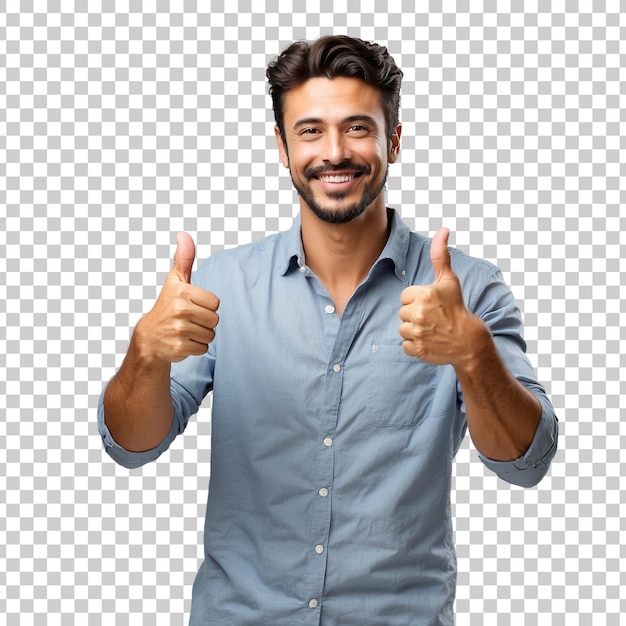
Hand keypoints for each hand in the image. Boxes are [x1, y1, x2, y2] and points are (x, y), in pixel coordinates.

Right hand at [136, 232, 219, 362]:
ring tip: (185, 330)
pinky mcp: (179, 348)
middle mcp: (180, 310)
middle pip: (215, 320)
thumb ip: (184, 259)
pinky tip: (182, 341)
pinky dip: (195, 347)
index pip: (215, 303)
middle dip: (205, 322)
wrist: (150, 337)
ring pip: (210, 335)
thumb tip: (183, 234)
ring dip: (201, 335)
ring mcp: (178, 330)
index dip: (206, 306)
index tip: (192, 305)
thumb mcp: (175, 281)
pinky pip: (203, 348)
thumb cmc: (167, 305)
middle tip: (188, 319)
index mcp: (182, 292)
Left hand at [398, 228, 483, 367]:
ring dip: (414, 330)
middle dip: (415, 314)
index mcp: (423, 294)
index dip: (417, 300)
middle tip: (433, 318)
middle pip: (402, 312)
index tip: (432, 304)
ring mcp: (417, 333)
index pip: (405, 296)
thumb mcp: (449, 280)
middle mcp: (418, 313)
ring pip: (402, 328)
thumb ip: (440, 255)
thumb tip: (443, 230)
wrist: (469, 341)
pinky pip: (405, 345)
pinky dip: (415, 345)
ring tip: (431, 329)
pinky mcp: (416, 349)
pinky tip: (429, 341)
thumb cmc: (457, 308)